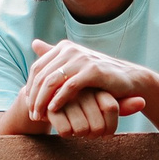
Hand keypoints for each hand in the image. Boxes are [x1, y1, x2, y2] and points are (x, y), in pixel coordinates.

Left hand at [18, 39, 147, 133]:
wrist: (130, 79)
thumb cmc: (100, 76)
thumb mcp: (75, 64)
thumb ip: (54, 55)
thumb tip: (34, 43)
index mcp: (64, 47)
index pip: (37, 67)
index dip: (30, 87)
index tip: (28, 105)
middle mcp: (71, 50)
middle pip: (41, 75)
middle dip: (34, 97)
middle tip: (32, 114)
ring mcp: (82, 59)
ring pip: (52, 81)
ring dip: (42, 101)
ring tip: (39, 116)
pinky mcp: (92, 71)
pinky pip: (69, 87)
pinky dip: (58, 100)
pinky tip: (53, 111)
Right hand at [47, 86, 137, 135]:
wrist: (51, 104)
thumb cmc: (83, 106)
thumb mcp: (105, 105)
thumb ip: (124, 105)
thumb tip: (143, 101)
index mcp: (97, 83)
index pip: (112, 108)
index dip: (109, 126)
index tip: (104, 130)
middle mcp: (82, 87)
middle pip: (98, 125)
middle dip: (94, 133)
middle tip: (89, 132)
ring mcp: (64, 96)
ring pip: (82, 130)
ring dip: (80, 134)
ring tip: (75, 128)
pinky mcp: (49, 106)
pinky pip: (65, 131)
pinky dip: (67, 133)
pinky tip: (63, 125)